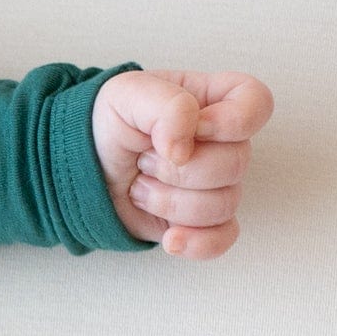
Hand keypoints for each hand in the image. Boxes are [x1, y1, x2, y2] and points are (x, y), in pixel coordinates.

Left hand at [90, 68, 271, 258]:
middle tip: (143, 160)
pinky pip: (222, 239)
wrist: (79, 166)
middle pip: (237, 163)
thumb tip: (185, 148)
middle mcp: (223, 144)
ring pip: (225, 203)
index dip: (233, 121)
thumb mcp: (128, 93)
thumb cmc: (110, 123)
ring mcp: (214, 185)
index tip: (195, 128)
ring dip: (170, 200)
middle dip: (180, 168)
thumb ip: (167, 105)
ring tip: (140, 186)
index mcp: (215, 101)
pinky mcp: (199, 222)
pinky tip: (170, 238)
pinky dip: (196, 242)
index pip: (257, 105)